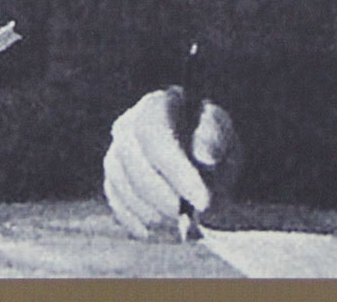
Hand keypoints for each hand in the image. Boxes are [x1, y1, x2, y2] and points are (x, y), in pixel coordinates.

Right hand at [102, 86, 239, 239]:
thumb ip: (216, 139)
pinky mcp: (113, 176)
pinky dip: (133, 218)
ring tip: (178, 221)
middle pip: (132, 158)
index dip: (177, 171)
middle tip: (189, 216)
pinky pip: (115, 198)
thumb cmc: (212, 145)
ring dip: (148, 208)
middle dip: (160, 193)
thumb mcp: (223, 137)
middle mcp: (129, 122)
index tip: (203, 202)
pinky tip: (153, 231)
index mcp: (159, 103)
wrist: (199, 161)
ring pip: (120, 180)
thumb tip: (206, 155)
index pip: (158, 135)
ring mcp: (116, 149)